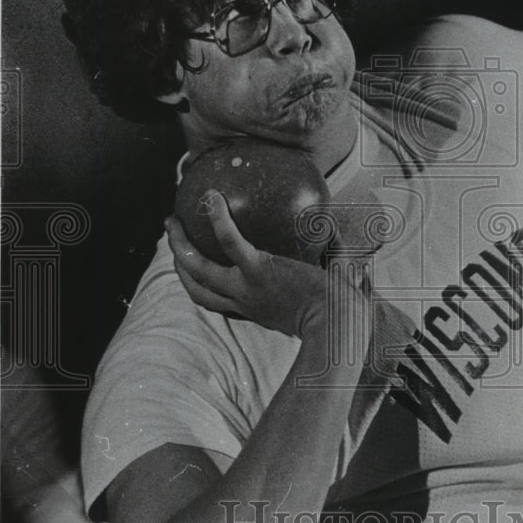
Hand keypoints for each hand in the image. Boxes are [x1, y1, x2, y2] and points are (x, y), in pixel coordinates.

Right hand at [165, 191, 362, 339]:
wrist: (339, 326)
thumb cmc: (339, 316)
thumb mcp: (320, 303)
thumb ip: (324, 281)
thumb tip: (351, 253)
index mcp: (255, 311)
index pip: (218, 302)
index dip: (201, 286)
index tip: (196, 269)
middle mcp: (243, 303)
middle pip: (196, 286)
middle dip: (178, 264)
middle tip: (171, 239)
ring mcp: (246, 288)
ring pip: (198, 266)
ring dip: (179, 244)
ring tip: (171, 220)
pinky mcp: (258, 271)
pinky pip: (229, 241)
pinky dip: (218, 219)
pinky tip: (213, 196)